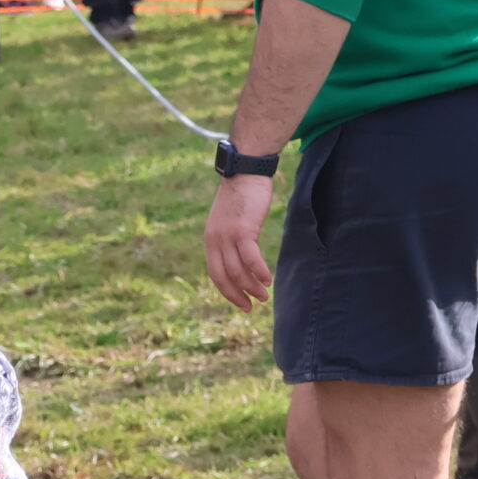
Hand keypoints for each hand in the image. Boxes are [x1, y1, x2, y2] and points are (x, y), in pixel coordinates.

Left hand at [203, 174, 277, 311]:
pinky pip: (250, 259)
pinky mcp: (243, 230)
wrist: (245, 172)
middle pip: (224, 277)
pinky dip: (259, 272)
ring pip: (238, 271)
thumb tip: (240, 259)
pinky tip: (267, 280)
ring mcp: (228, 236)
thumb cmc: (242, 196)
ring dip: (252, 287)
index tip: (240, 302)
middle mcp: (215, 241)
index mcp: (210, 241)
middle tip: (251, 306)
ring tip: (264, 296)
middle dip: (238, 295)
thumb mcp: (229, 221)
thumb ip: (230, 240)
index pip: (215, 274)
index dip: (227, 291)